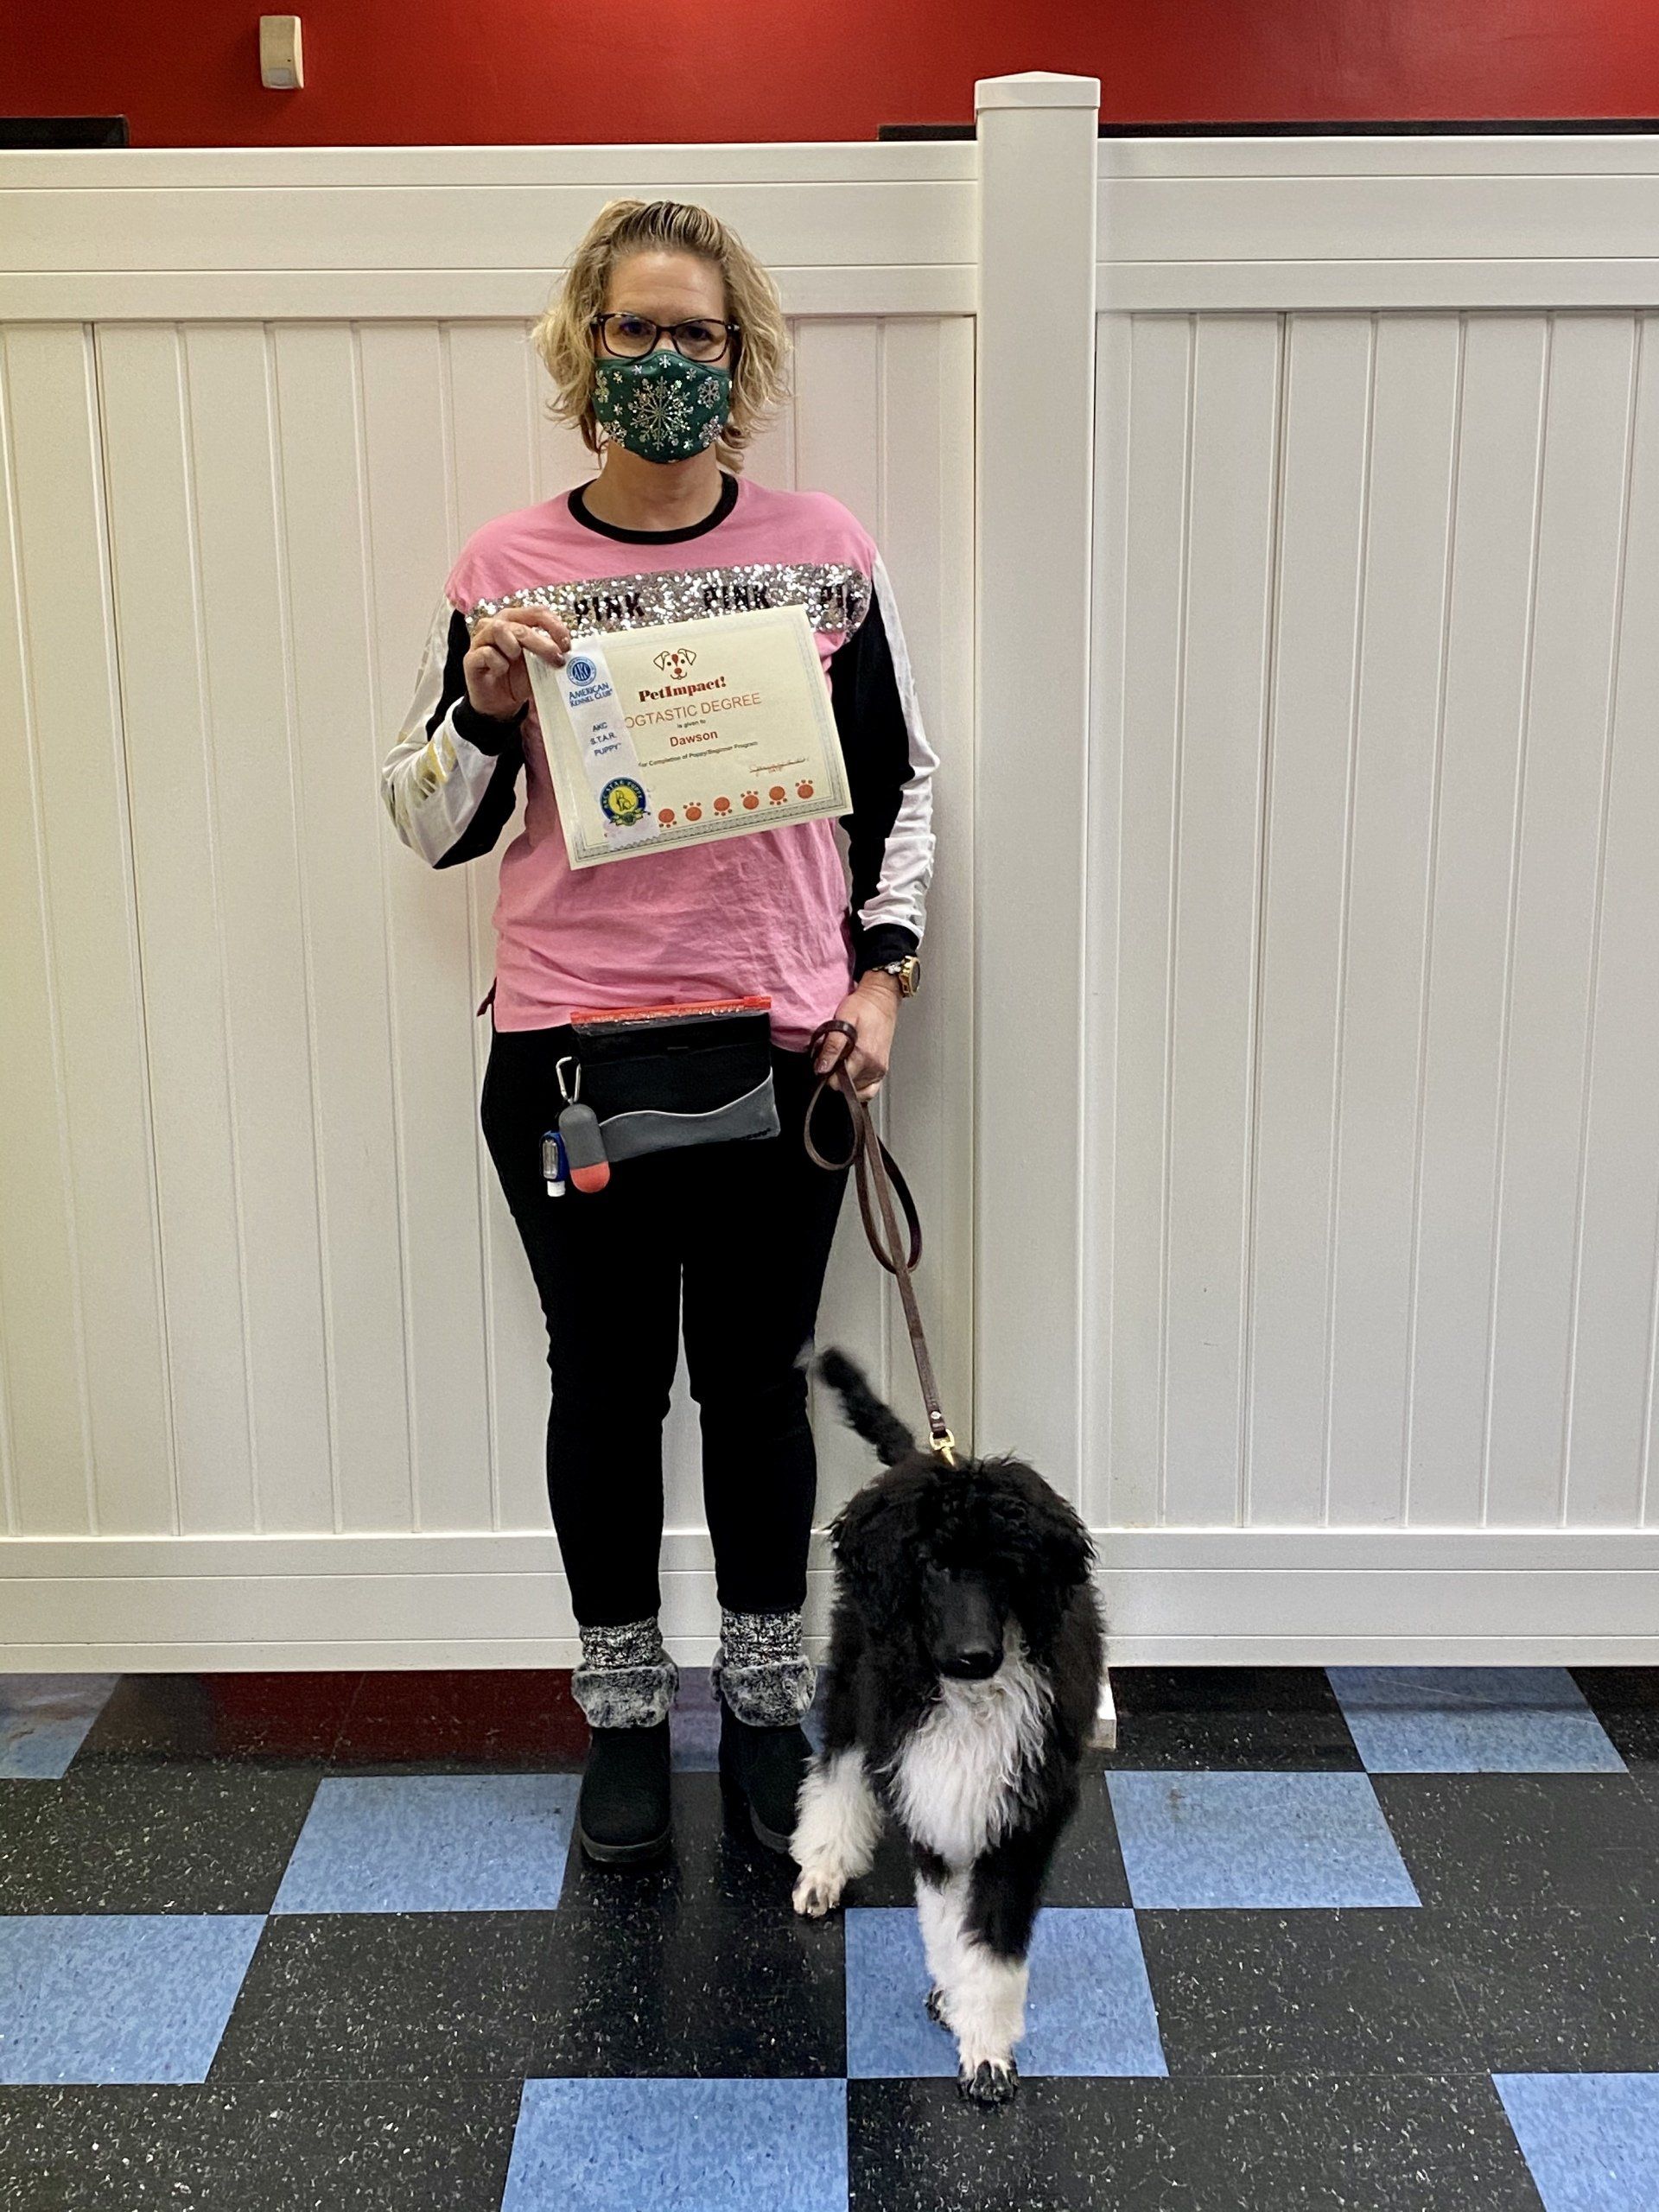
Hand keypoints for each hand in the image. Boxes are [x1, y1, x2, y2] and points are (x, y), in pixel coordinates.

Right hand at [465, 607, 570, 716]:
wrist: (499, 703)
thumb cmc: (518, 679)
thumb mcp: (538, 666)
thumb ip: (549, 654)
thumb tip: (566, 651)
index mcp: (517, 621)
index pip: (537, 612)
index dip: (554, 626)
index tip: (566, 645)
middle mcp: (498, 624)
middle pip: (521, 625)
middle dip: (543, 643)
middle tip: (556, 659)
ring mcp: (482, 639)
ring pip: (500, 630)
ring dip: (515, 647)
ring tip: (517, 660)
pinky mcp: (471, 657)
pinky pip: (486, 653)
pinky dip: (499, 664)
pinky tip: (501, 671)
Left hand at [815, 972, 900, 1099]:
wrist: (881, 1000)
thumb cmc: (863, 1007)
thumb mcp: (841, 1022)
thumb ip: (831, 1047)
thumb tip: (822, 1068)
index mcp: (863, 1056)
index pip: (837, 1082)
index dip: (826, 1073)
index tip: (825, 1061)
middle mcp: (874, 1066)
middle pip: (846, 1086)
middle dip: (836, 1074)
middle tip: (836, 1056)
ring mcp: (880, 1069)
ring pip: (856, 1089)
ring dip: (847, 1078)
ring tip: (845, 1060)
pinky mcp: (882, 1069)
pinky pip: (870, 1090)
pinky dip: (859, 1087)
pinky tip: (853, 1075)